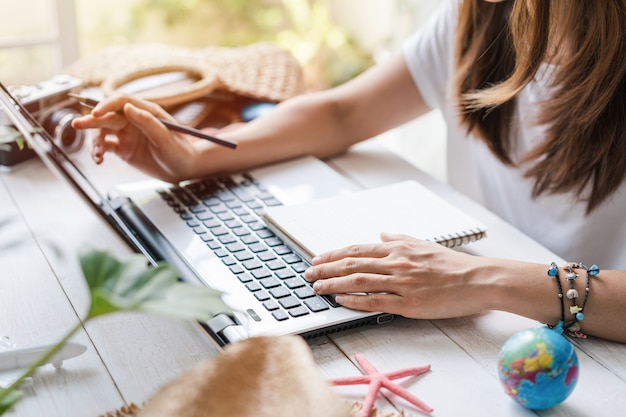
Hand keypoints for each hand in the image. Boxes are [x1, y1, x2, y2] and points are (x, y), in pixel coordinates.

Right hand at [71, 94, 204, 181]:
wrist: (183, 169)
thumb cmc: (180, 151)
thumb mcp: (166, 138)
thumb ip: (148, 123)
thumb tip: (129, 108)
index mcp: (146, 112)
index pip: (122, 102)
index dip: (107, 105)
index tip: (96, 113)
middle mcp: (134, 120)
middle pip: (108, 116)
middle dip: (92, 120)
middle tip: (77, 124)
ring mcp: (127, 133)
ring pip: (103, 131)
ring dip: (95, 141)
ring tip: (97, 154)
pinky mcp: (123, 148)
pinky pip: (105, 146)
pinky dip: (98, 151)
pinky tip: (98, 159)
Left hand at [304, 232, 487, 318]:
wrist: (478, 280)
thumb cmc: (452, 264)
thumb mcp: (423, 244)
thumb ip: (399, 238)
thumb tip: (381, 233)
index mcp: (398, 248)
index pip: (358, 249)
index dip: (334, 254)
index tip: (317, 258)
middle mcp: (396, 263)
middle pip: (352, 264)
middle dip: (326, 268)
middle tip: (308, 273)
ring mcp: (401, 283)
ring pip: (359, 281)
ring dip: (334, 284)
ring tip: (317, 288)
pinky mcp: (409, 303)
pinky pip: (375, 301)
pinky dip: (355, 300)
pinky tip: (341, 300)